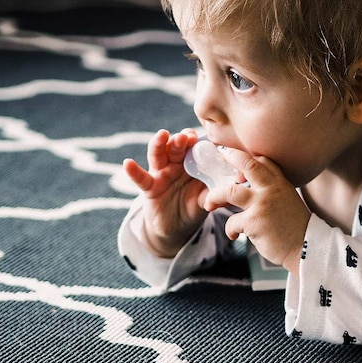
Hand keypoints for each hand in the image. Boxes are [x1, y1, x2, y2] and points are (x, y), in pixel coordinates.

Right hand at [123, 128, 208, 257]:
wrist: (176, 227)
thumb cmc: (193, 206)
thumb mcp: (206, 198)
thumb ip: (217, 191)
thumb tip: (234, 186)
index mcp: (192, 164)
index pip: (194, 148)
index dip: (197, 141)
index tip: (202, 136)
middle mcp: (176, 165)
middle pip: (176, 148)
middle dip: (180, 140)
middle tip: (186, 135)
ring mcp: (161, 174)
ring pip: (158, 156)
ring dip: (159, 144)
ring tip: (162, 135)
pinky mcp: (149, 187)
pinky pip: (140, 178)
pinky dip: (133, 171)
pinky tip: (127, 163)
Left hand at [204, 149, 309, 275]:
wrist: (306, 247)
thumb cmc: (295, 227)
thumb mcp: (288, 200)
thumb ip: (272, 190)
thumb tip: (247, 186)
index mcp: (280, 183)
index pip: (262, 161)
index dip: (246, 156)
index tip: (233, 155)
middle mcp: (271, 189)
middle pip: (247, 165)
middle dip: (230, 156)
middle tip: (220, 155)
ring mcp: (262, 204)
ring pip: (228, 192)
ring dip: (214, 197)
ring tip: (209, 204)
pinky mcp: (254, 222)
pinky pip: (231, 222)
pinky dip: (230, 230)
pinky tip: (235, 235)